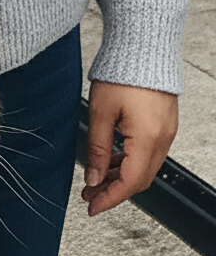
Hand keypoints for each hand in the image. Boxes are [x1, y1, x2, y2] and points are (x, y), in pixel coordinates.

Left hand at [82, 81, 178, 216]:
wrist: (142, 48)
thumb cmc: (121, 74)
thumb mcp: (100, 113)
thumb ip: (97, 149)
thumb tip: (94, 178)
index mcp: (148, 138)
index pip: (130, 182)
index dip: (110, 199)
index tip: (92, 207)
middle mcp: (163, 139)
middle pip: (140, 179)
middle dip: (113, 190)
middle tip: (89, 194)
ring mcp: (165, 132)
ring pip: (144, 167)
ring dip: (120, 177)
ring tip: (95, 180)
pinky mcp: (163, 124)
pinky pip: (147, 153)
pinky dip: (129, 162)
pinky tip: (111, 161)